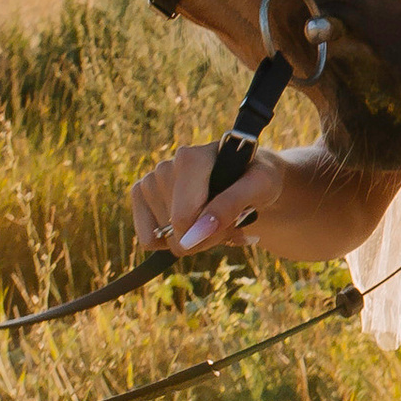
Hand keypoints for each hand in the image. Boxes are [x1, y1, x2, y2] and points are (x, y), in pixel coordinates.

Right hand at [129, 142, 285, 258]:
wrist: (249, 175)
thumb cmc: (257, 179)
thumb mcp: (260, 187)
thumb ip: (231, 205)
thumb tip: (196, 232)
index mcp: (191, 159)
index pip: (184, 219)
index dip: (210, 235)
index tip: (234, 228)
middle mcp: (165, 166)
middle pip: (175, 232)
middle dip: (205, 238)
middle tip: (227, 220)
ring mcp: (150, 180)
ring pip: (162, 238)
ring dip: (192, 238)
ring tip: (213, 217)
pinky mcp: (141, 194)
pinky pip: (148, 240)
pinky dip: (170, 241)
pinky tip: (192, 224)